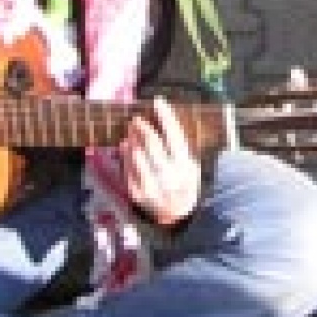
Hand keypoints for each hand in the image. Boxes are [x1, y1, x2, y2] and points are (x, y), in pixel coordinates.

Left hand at [118, 97, 200, 227]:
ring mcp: (152, 186)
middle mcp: (170, 177)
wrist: (177, 216)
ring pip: (137, 154)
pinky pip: (128, 168)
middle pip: (152, 143)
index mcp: (186, 167)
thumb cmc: (184, 184)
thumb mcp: (191, 165)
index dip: (165, 115)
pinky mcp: (137, 193)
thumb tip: (161, 120)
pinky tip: (126, 145)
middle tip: (137, 118)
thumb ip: (178, 145)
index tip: (157, 101)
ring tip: (131, 129)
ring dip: (132, 138)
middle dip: (143, 126)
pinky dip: (125, 154)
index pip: (174, 134)